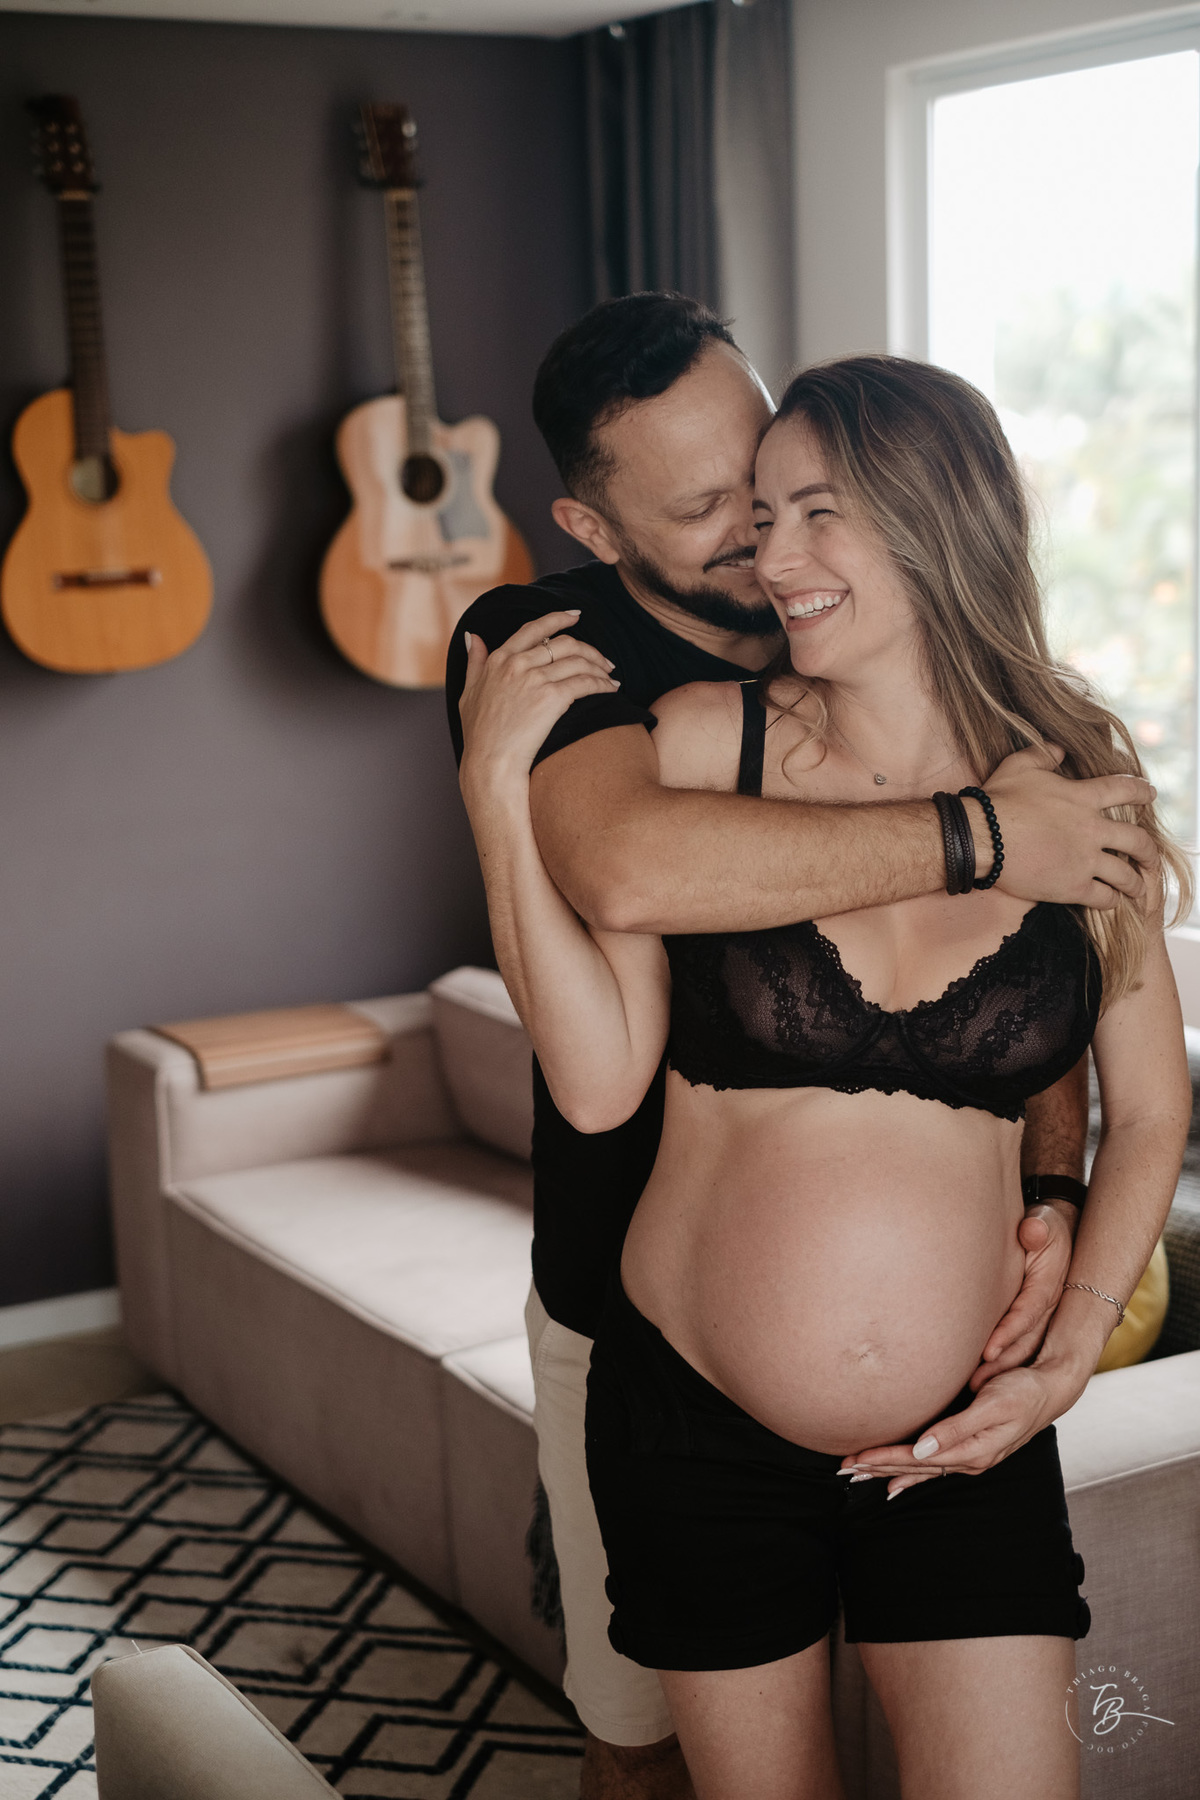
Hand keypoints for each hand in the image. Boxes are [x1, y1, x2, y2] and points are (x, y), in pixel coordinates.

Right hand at [458, 611, 618, 791]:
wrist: (490, 763)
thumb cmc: (479, 735)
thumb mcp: (468, 692)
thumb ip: (474, 661)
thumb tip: (472, 636)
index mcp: (499, 659)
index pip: (534, 629)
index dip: (558, 618)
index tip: (576, 615)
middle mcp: (517, 664)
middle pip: (564, 643)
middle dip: (589, 649)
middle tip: (603, 659)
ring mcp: (535, 679)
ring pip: (578, 661)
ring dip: (599, 666)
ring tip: (609, 676)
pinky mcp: (551, 698)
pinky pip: (585, 683)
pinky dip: (602, 684)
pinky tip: (610, 688)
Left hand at [837, 1362, 1084, 1499]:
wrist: (1051, 1388)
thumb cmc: (1022, 1391)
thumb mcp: (992, 1405)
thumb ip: (957, 1427)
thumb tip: (922, 1449)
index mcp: (971, 1450)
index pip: (916, 1458)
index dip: (884, 1458)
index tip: (855, 1459)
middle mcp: (968, 1458)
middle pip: (914, 1467)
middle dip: (877, 1468)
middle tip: (843, 1469)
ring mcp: (968, 1455)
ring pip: (919, 1468)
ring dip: (888, 1471)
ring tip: (858, 1476)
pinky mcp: (969, 1446)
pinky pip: (932, 1466)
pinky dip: (910, 1473)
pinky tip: (895, 1483)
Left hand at [969, 1201, 1075, 1389]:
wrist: (1051, 1231)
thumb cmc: (1043, 1225)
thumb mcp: (1045, 1221)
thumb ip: (1039, 1227)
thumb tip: (1032, 1230)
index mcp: (1047, 1286)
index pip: (1027, 1314)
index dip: (1009, 1333)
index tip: (988, 1350)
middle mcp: (1045, 1307)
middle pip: (1025, 1342)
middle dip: (1002, 1364)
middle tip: (975, 1384)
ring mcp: (1038, 1317)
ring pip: (1022, 1350)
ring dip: (999, 1369)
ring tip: (972, 1388)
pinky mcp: (1029, 1320)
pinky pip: (1017, 1345)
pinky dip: (1000, 1362)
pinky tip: (977, 1377)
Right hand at [981, 744, 1156, 909]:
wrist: (980, 837)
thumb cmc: (997, 799)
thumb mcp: (1020, 765)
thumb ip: (1043, 753)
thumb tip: (1059, 747)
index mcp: (1083, 798)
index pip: (1124, 790)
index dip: (1141, 792)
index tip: (1151, 795)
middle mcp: (1091, 829)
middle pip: (1137, 841)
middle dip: (1149, 851)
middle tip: (1151, 857)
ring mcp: (1084, 860)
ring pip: (1125, 875)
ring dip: (1136, 882)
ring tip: (1138, 888)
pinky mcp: (1072, 886)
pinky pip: (1103, 897)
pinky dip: (1111, 900)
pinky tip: (1112, 901)